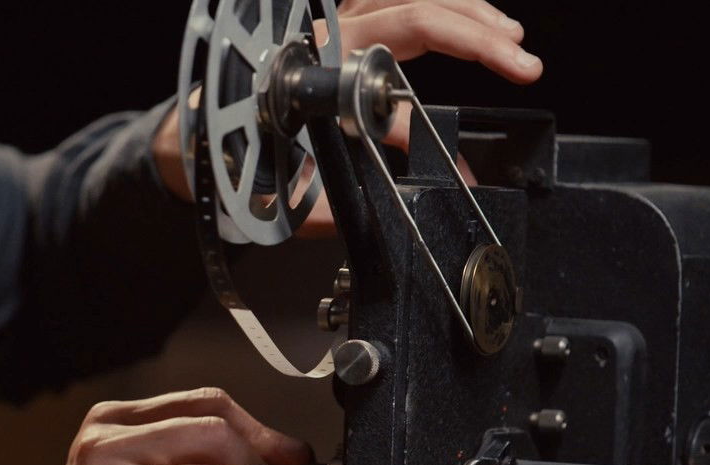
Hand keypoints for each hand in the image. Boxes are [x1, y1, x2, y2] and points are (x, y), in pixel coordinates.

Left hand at [151, 0, 543, 234]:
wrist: (187, 142)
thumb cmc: (231, 165)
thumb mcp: (286, 196)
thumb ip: (346, 200)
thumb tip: (410, 198)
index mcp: (304, 81)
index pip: (384, 101)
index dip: (426, 136)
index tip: (460, 170)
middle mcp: (317, 41)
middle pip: (410, 15)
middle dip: (474, 35)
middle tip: (522, 61)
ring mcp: (325, 27)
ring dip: (464, 10)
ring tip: (509, 36)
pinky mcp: (332, 27)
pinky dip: (435, 4)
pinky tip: (471, 15)